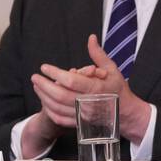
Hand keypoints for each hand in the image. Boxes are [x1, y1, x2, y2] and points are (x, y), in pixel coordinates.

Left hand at [37, 35, 151, 142]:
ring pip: (57, 107)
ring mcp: (84, 114)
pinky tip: (45, 100)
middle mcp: (89, 103)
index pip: (71, 81)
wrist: (125, 112)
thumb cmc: (118, 89)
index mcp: (97, 88)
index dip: (55, 73)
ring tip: (37, 86)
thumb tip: (91, 38)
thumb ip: (98, 54)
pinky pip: (59, 118)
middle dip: (44, 85)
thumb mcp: (112, 69)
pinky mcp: (80, 122)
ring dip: (43, 96)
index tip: (45, 67)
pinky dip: (49, 109)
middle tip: (35, 77)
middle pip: (60, 95)